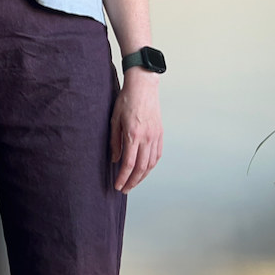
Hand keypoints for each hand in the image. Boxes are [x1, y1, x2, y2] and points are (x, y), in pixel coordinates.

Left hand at [110, 68, 162, 192]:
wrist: (144, 85)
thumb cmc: (127, 100)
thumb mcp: (114, 120)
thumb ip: (114, 142)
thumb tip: (114, 160)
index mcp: (133, 134)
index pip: (129, 164)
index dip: (123, 178)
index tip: (117, 186)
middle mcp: (147, 137)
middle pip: (141, 167)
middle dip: (132, 182)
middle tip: (124, 189)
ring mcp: (155, 135)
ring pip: (151, 163)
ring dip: (142, 176)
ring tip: (133, 183)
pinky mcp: (160, 133)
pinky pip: (157, 155)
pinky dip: (151, 166)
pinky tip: (144, 171)